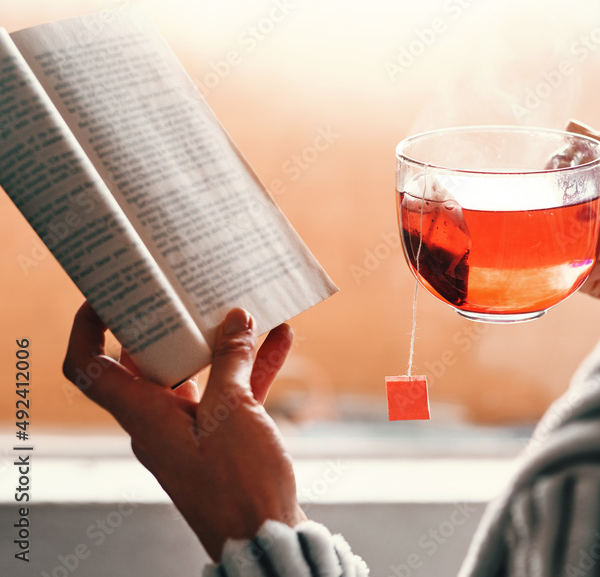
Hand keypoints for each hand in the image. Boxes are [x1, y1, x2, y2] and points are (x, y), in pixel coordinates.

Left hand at [63, 303, 304, 561]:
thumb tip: (236, 322)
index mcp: (145, 416)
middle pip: (153, 363)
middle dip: (177, 325)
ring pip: (200, 375)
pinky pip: (231, 395)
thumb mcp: (235, 411)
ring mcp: (192, 431)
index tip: (108, 296)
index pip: (92, 367)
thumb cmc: (239, 482)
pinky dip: (252, 370)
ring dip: (225, 345)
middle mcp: (159, 422)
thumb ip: (231, 362)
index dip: (89, 328)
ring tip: (250, 311)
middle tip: (191, 291)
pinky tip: (281, 342)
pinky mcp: (222, 440)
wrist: (264, 536)